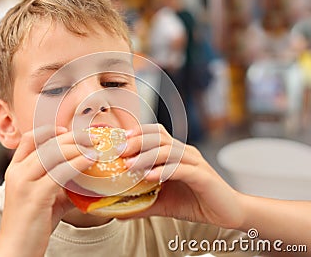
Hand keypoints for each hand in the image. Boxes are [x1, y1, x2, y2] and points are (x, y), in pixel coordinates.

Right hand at [0, 126, 93, 256]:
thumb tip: (84, 179)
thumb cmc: (32, 224)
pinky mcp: (36, 196)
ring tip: (95, 147)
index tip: (66, 130)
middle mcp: (17, 173)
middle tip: (91, 137)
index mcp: (15, 170)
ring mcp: (25, 183)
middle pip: (47, 144)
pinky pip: (60, 172)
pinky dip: (78, 163)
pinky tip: (90, 161)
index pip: (29, 139)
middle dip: (72, 138)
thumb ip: (61, 185)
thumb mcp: (46, 198)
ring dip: (78, 148)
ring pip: (54, 154)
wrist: (17, 248)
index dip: (48, 131)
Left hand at [121, 124, 244, 228]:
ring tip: (130, 166)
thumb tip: (117, 212)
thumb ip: (142, 204)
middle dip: (137, 142)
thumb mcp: (163, 203)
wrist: (229, 213)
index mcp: (177, 153)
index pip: (156, 133)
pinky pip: (181, 169)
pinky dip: (164, 171)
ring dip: (146, 156)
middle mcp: (186, 153)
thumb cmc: (196, 202)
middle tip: (119, 152)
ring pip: (169, 151)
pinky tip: (150, 177)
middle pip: (159, 137)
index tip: (119, 142)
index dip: (138, 133)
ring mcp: (195, 163)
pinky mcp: (203, 177)